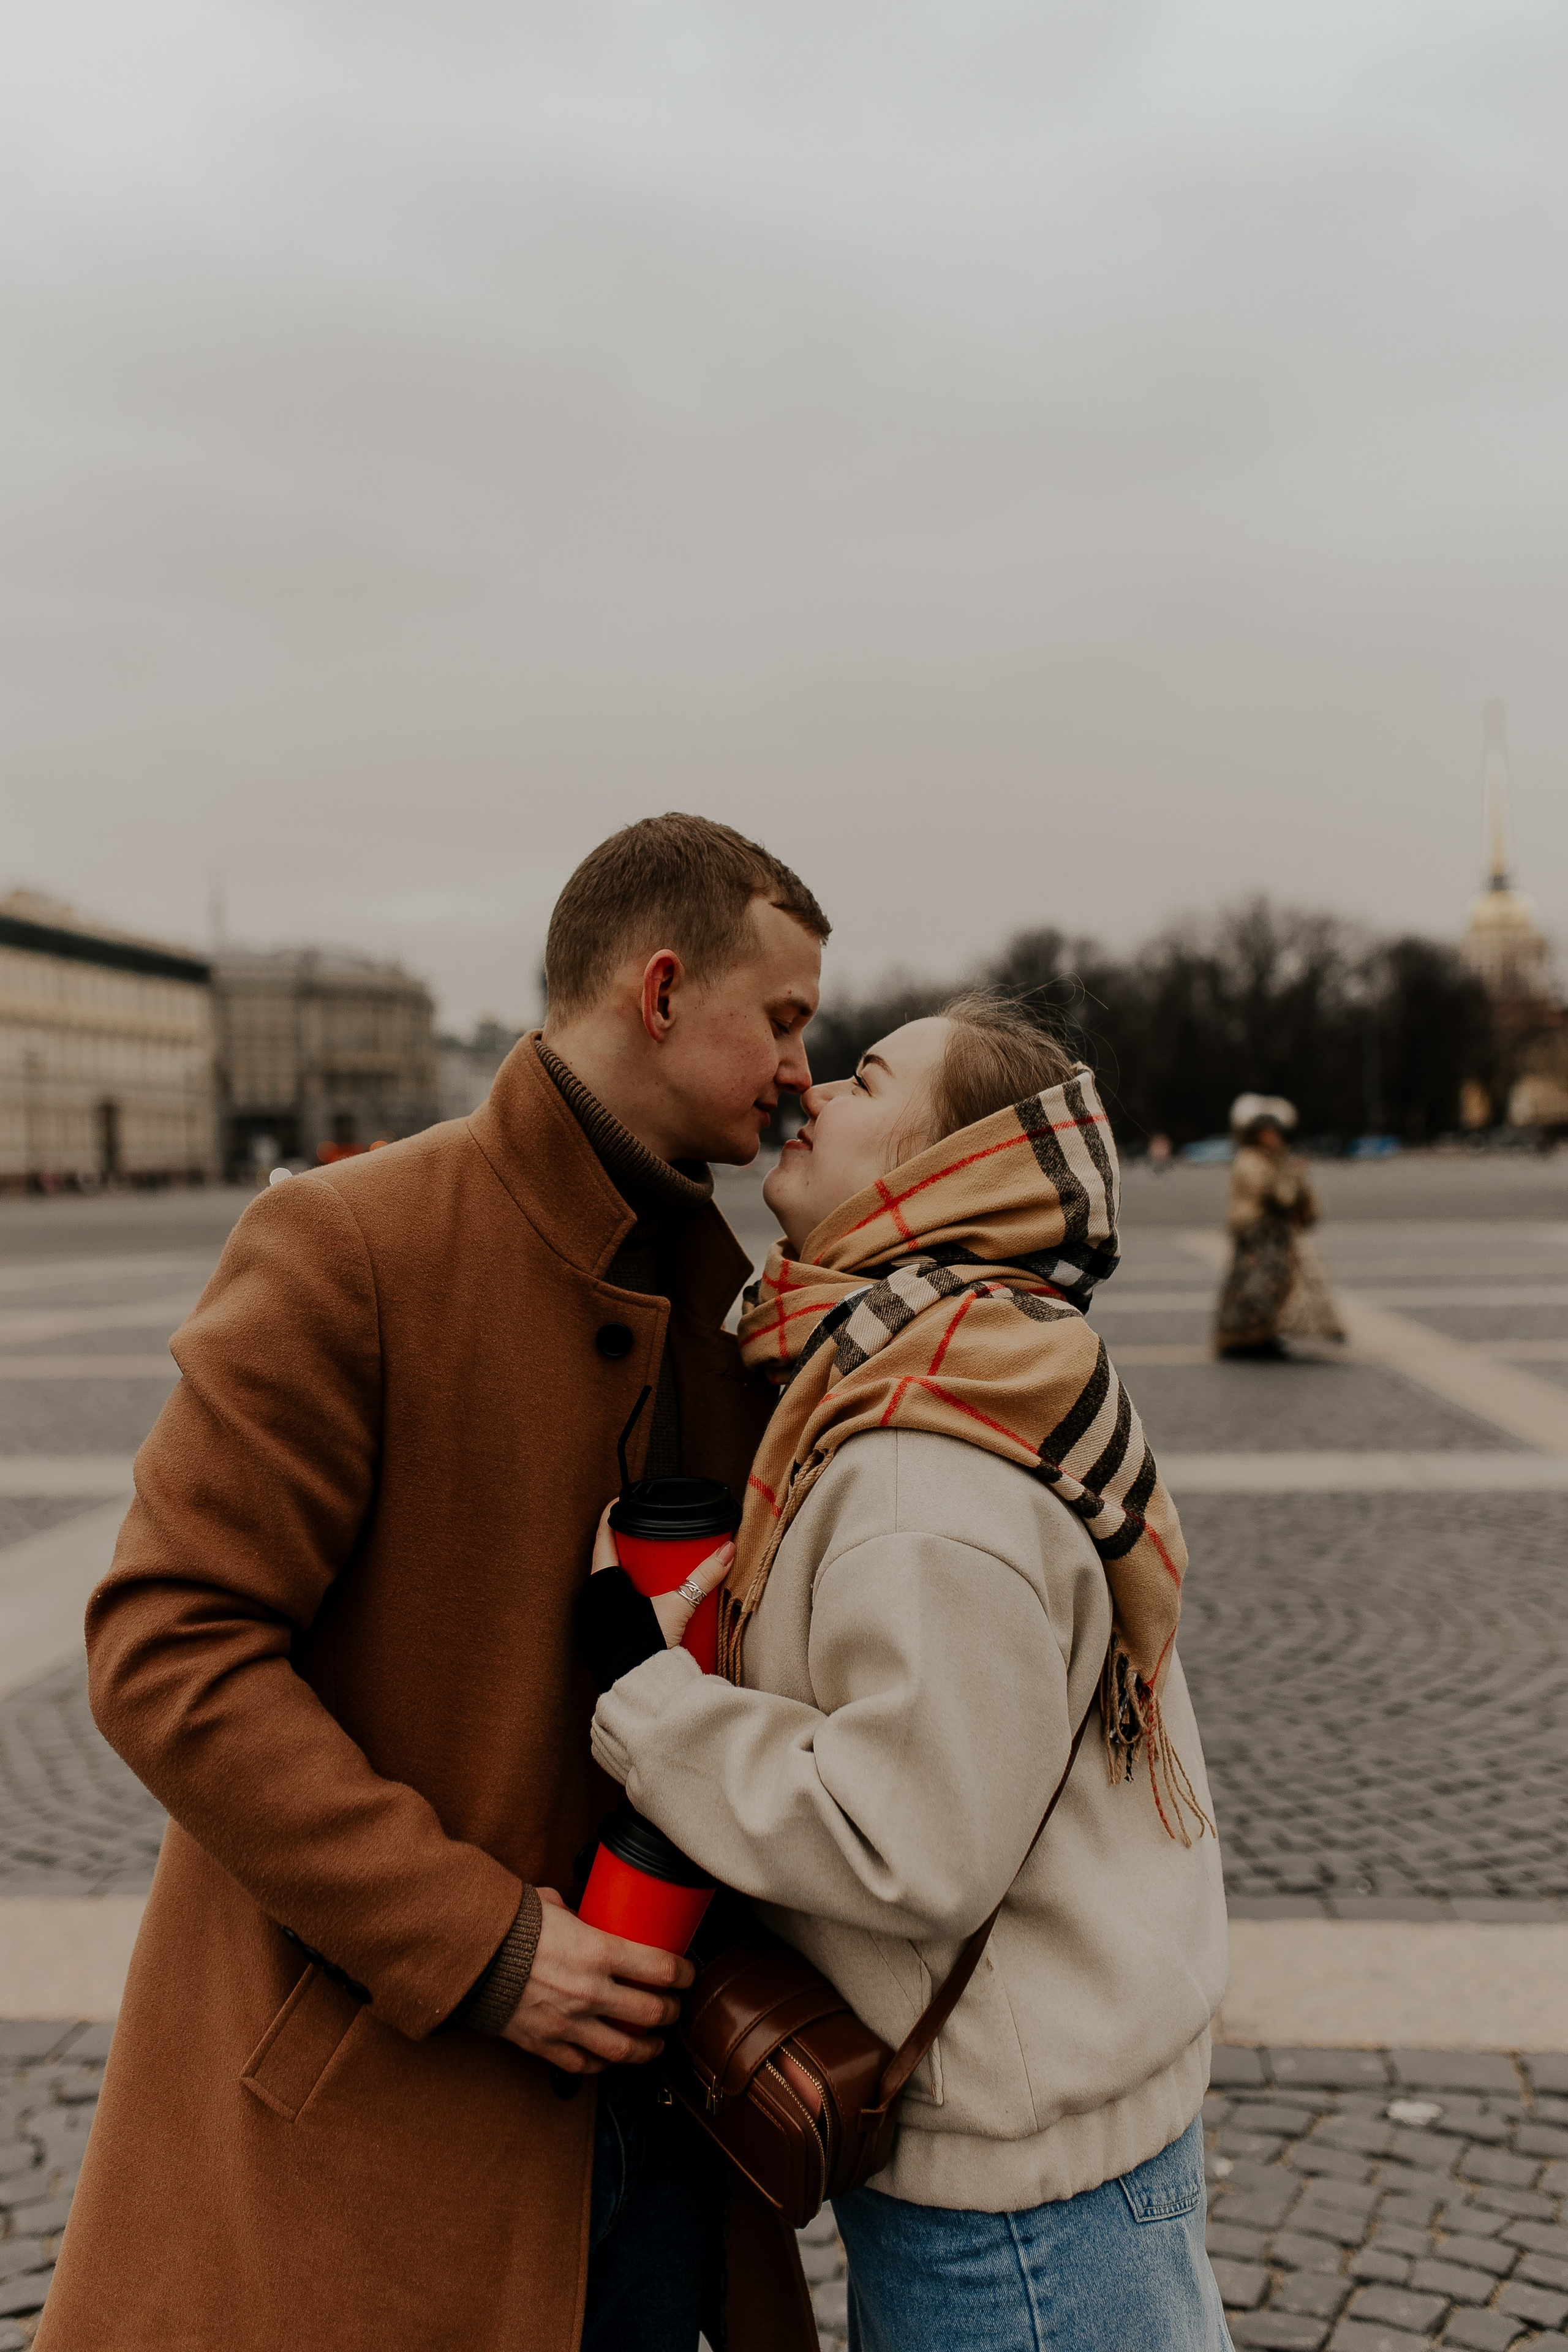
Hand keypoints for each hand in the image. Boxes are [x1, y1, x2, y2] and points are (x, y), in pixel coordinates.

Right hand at [499, 1890, 695, 2073]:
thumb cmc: (509, 1925)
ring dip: (647, 2048)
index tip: (688, 1973)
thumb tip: (585, 1914)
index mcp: (597, 1951)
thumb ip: (576, 1914)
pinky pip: (584, 2065)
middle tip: (673, 2007)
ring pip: (623, 2048)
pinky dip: (602, 2064)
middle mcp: (590, 1991)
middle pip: (651, 2011)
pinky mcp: (545, 2045)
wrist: (467, 1957)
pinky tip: (610, 2058)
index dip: (683, 1973)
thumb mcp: (551, 1905)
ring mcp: (569, 2023)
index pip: (660, 1968)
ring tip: (655, 2045)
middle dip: (670, 2011)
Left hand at [590, 1502, 734, 1648]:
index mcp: (602, 1579)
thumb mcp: (679, 1606)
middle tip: (648, 1531)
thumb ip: (703, 1577)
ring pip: (609, 1581)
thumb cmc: (645, 1646)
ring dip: (628, 1570)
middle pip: (607, 1555)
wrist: (636, 1686)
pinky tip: (645, 1596)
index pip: (603, 1533)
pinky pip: (612, 1602)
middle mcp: (592, 1594)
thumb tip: (728, 1549)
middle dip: (627, 1543)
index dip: (614, 1513)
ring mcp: (595, 1615)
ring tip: (650, 1562)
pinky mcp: (602, 1633)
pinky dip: (627, 1594)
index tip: (627, 1501)